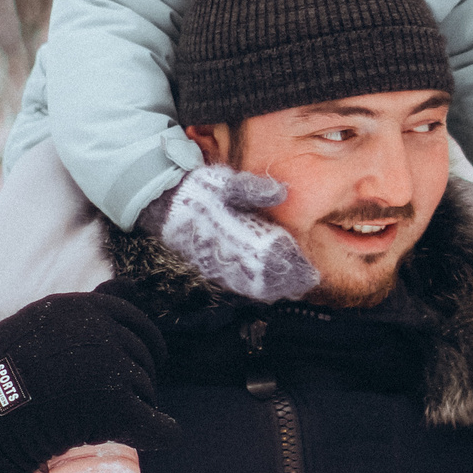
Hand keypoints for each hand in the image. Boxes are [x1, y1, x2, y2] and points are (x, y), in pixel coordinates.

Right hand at [0, 293, 179, 472]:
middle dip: (132, 380)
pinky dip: (161, 433)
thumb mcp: (46, 321)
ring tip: (89, 417)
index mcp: (89, 308)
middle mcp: (106, 333)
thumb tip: (129, 284)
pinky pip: (159, 426)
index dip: (142, 346)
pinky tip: (158, 436)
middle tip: (97, 400)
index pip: (138, 324)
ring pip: (147, 393)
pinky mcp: (118, 407)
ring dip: (132, 407)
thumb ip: (89, 307)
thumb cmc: (7, 367)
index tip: (143, 361)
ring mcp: (114, 369)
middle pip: (143, 360)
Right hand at [143, 165, 318, 303]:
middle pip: (264, 278)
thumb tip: (281, 191)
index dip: (293, 266)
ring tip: (292, 289)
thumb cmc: (198, 190)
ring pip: (249, 285)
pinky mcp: (209, 268)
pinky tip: (265, 288)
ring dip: (272, 288)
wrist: (162, 202)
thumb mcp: (226, 182)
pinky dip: (253, 288)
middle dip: (287, 282)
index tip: (311, 273)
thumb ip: (254, 188)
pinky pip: (235, 284)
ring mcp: (217, 265)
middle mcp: (228, 256)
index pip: (273, 258)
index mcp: (238, 236)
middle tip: (306, 285)